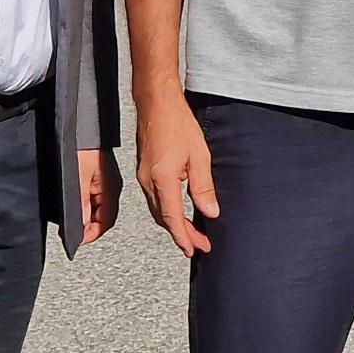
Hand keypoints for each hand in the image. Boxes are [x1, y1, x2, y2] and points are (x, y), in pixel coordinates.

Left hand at [76, 149, 120, 244]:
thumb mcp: (78, 177)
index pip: (105, 222)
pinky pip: (91, 196)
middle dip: (86, 227)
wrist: (82, 120)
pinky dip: (82, 205)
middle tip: (70, 231)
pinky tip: (72, 203)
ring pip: (95, 207)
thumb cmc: (81, 144)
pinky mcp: (95, 174)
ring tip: (68, 218)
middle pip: (101, 216)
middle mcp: (109, 186)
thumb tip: (81, 228)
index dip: (91, 234)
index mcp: (109, 189)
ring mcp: (102, 180)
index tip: (76, 241)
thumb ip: (81, 204)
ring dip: (83, 216)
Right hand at [135, 96, 218, 255]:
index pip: (173, 219)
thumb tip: (210, 211)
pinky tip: (177, 210)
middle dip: (181, 234)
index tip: (195, 249)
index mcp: (162, 180)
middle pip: (163, 218)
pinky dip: (166, 210)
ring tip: (191, 232)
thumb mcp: (199, 156)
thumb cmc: (176, 122)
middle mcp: (148, 182)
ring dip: (173, 223)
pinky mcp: (144, 171)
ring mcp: (143, 176)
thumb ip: (203, 187)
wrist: (157, 103)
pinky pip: (154, 198)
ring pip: (157, 210)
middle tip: (198, 244)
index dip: (184, 238)